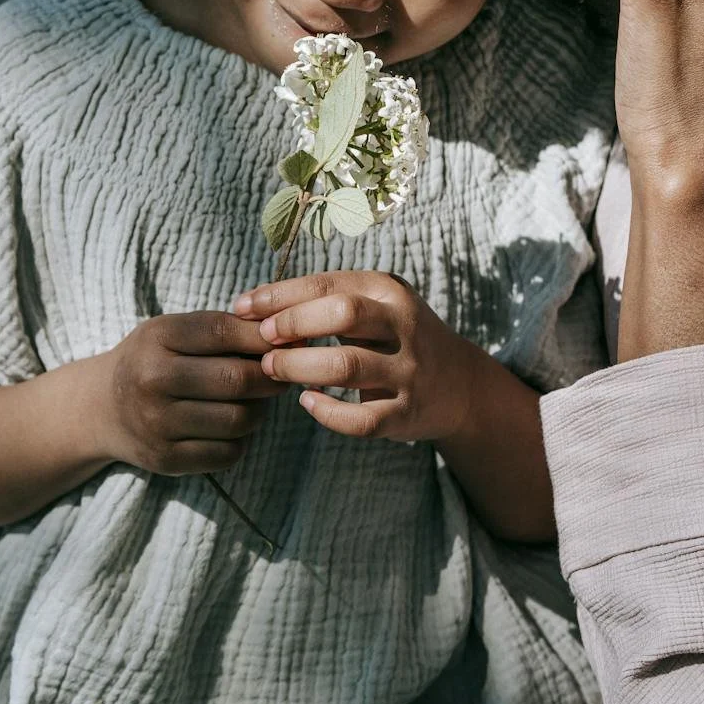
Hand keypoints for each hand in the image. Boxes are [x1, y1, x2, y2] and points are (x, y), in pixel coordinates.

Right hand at [96, 312, 283, 476]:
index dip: (263, 338)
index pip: (224, 332)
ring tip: (254, 400)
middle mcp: (152, 379)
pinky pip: (228, 453)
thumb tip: (283, 331)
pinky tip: (231, 426)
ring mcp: (157, 423)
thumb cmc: (153, 360)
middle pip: (237, 379)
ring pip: (239, 419)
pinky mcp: (165, 459)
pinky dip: (241, 440)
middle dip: (270, 377)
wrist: (101, 408)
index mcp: (157, 338)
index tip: (285, 342)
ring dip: (259, 410)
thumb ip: (223, 328)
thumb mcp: (174, 331)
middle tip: (280, 375)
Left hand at [231, 271, 490, 443]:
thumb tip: (254, 306)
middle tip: (262, 339)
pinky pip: (360, 419)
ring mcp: (409, 371)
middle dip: (292, 324)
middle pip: (341, 313)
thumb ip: (323, 303)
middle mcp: (404, 325)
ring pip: (346, 366)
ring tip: (271, 369)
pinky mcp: (407, 412)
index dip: (279, 296)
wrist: (460, 384)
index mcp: (389, 291)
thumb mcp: (374, 306)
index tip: (243, 307)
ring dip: (299, 367)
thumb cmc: (396, 337)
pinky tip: (307, 403)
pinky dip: (327, 413)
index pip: (326, 283)